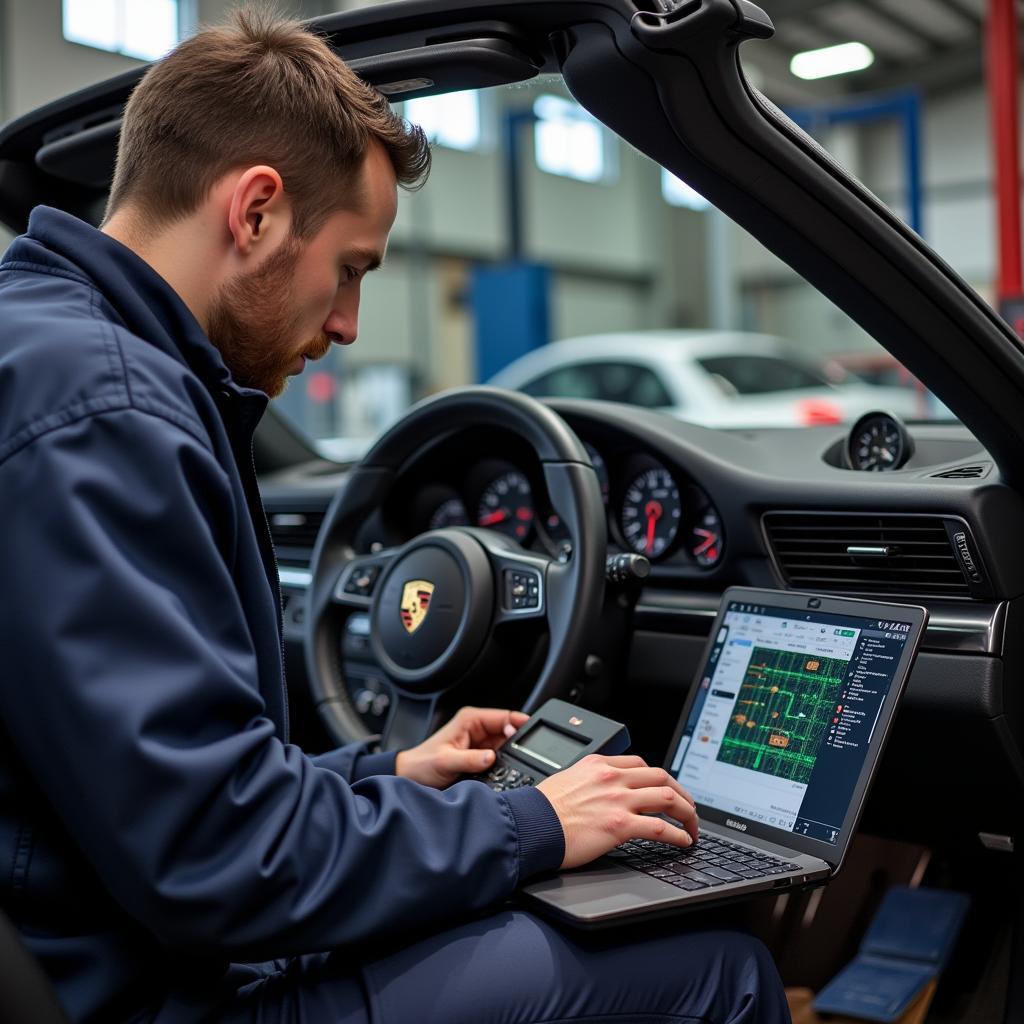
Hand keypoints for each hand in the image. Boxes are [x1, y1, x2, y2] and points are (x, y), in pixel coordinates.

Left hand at [395, 706, 528, 788]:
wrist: (410, 777)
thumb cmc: (422, 764)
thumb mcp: (445, 761)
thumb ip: (470, 759)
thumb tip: (491, 757)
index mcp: (470, 720)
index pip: (503, 716)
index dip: (519, 723)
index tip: (531, 734)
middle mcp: (477, 728)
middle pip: (509, 731)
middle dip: (518, 741)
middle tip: (526, 754)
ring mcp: (480, 743)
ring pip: (506, 745)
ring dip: (512, 754)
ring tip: (518, 764)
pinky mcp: (480, 757)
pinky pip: (500, 758)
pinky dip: (506, 763)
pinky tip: (508, 770)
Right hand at [536, 754, 698, 868]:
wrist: (529, 826)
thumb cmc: (540, 809)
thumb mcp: (566, 779)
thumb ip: (589, 781)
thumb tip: (600, 791)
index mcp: (598, 764)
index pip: (640, 764)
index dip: (660, 778)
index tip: (666, 789)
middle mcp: (611, 777)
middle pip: (661, 776)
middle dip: (682, 793)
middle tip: (689, 808)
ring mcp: (617, 800)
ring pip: (668, 798)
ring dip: (687, 813)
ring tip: (692, 826)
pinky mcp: (619, 825)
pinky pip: (661, 827)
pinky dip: (679, 834)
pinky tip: (684, 841)